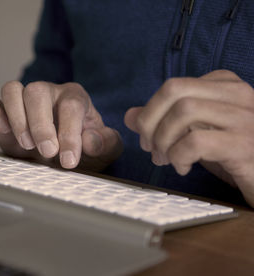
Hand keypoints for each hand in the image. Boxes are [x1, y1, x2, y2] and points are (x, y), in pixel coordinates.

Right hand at [0, 81, 122, 170]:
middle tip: (47, 153)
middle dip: (41, 125)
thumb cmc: (83, 151)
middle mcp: (48, 93)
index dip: (69, 133)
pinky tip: (0, 128)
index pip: (71, 106)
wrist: (61, 157)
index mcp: (74, 97)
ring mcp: (23, 100)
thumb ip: (106, 144)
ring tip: (26, 145)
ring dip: (16, 118)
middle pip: (37, 91)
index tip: (68, 160)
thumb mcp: (104, 151)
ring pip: (12, 89)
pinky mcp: (2, 111)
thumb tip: (91, 140)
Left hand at [124, 70, 253, 206]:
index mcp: (226, 86)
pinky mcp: (246, 146)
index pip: (172, 87)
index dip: (150, 112)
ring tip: (167, 160)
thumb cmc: (233, 155)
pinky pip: (196, 141)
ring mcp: (246, 118)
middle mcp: (238, 94)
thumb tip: (130, 115)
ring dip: (163, 140)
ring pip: (183, 111)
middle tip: (150, 149)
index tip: (147, 138)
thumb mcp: (195, 134)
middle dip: (151, 121)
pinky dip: (179, 156)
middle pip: (174, 90)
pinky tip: (184, 168)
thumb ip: (164, 121)